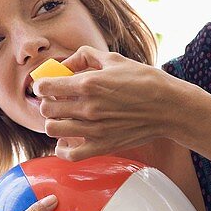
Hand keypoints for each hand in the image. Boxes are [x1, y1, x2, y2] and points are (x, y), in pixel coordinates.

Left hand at [33, 46, 188, 160]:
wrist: (169, 107)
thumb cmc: (144, 80)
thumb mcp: (114, 59)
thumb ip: (85, 57)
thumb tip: (66, 63)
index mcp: (88, 84)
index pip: (46, 86)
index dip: (41, 85)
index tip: (46, 85)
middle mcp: (88, 108)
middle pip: (46, 109)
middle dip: (46, 103)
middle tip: (55, 101)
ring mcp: (94, 130)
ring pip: (53, 130)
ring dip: (53, 122)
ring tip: (62, 118)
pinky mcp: (103, 146)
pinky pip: (70, 154)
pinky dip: (62, 148)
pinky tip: (66, 140)